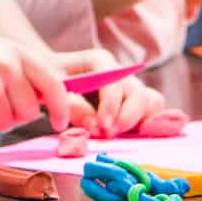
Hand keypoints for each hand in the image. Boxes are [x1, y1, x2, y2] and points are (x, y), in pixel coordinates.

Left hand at [48, 49, 166, 138]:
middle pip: (140, 94)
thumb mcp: (54, 92)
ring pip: (153, 103)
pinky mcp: (133, 106)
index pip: (115, 81)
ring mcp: (129, 88)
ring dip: (142, 123)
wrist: (49, 80)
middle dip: (129, 117)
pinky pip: (152, 114)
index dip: (112, 105)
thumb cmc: (50, 84)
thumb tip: (97, 127)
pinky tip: (135, 139)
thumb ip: (75, 108)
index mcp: (100, 61)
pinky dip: (147, 126)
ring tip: (124, 137)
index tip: (103, 126)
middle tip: (111, 134)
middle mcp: (120, 73)